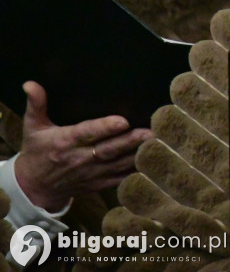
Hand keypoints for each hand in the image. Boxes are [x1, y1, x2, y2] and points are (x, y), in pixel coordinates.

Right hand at [14, 81, 151, 210]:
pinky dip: (136, 173)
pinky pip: (120, 179)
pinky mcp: (98, 184)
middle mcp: (79, 159)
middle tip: (150, 132)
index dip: (104, 128)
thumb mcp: (33, 127)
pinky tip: (153, 164)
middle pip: (108, 150)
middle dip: (130, 141)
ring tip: (157, 144)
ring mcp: (91, 173)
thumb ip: (36, 104)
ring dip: (138, 155)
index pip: (87, 134)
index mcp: (65, 142)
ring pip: (118, 165)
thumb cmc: (37, 151)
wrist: (34, 187)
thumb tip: (31, 84)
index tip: (122, 121)